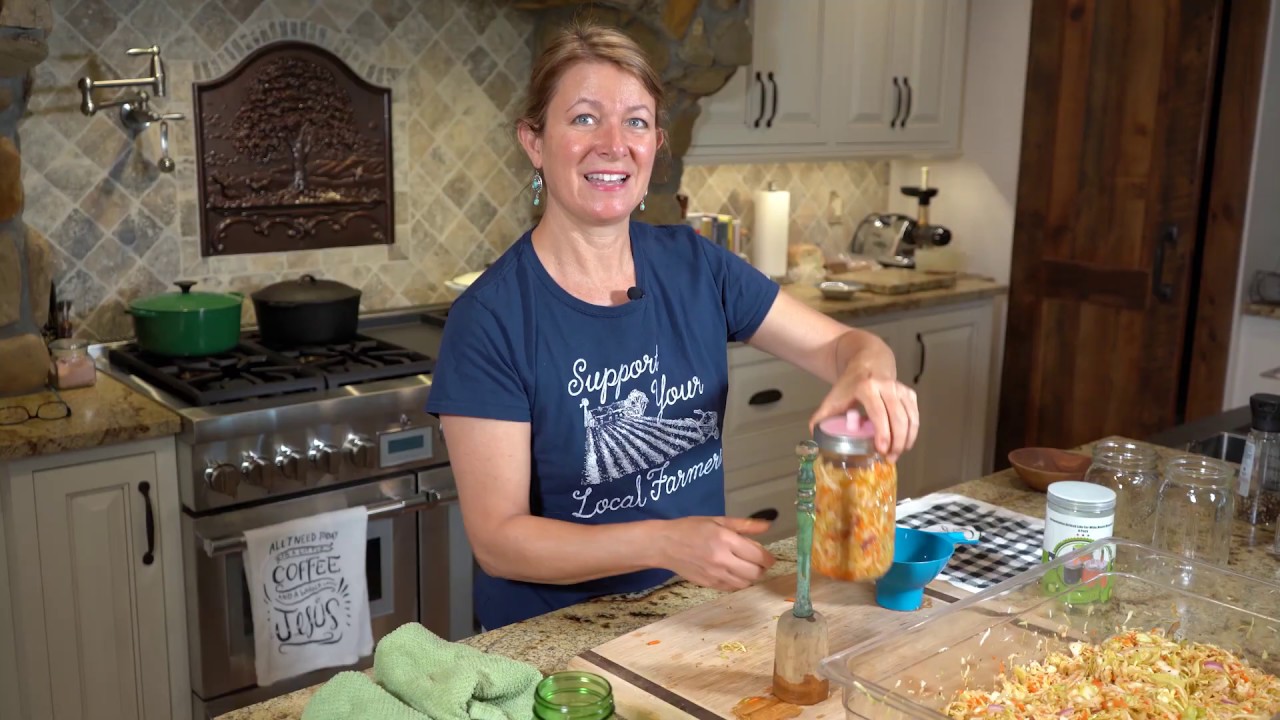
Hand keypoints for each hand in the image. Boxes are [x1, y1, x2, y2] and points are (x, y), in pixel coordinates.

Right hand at [655, 516, 775, 590]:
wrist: (665, 544)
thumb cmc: (691, 528)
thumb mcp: (717, 520)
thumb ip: (745, 525)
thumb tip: (768, 526)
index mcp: (725, 540)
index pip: (758, 555)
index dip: (768, 558)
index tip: (768, 557)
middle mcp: (722, 559)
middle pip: (755, 573)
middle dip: (761, 568)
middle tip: (758, 562)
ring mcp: (715, 575)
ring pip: (745, 584)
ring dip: (751, 577)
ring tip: (746, 567)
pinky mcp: (709, 584)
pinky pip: (732, 588)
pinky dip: (738, 582)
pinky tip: (733, 572)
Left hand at [810, 370, 919, 461]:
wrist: (868, 362)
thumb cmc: (850, 385)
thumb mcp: (833, 398)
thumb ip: (821, 417)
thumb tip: (813, 436)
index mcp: (866, 387)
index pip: (878, 412)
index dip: (882, 432)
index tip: (881, 449)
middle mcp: (886, 386)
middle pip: (897, 417)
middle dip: (896, 441)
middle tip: (890, 458)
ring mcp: (900, 389)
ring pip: (909, 418)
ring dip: (906, 439)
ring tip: (896, 454)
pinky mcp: (909, 393)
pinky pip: (914, 415)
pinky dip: (912, 431)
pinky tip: (904, 443)